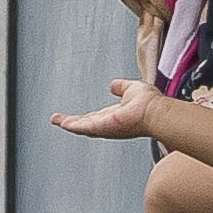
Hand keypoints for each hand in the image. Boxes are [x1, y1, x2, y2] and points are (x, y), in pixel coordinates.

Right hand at [54, 81, 173, 144]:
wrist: (155, 111)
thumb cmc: (150, 103)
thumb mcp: (131, 89)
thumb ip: (121, 87)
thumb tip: (113, 85)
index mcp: (115, 116)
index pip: (96, 117)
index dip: (84, 116)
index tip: (74, 116)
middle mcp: (109, 124)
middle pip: (86, 124)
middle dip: (71, 122)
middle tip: (58, 120)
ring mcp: (106, 127)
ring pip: (83, 127)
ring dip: (69, 124)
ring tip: (56, 121)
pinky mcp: (103, 126)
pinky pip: (85, 127)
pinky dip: (73, 125)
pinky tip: (63, 123)